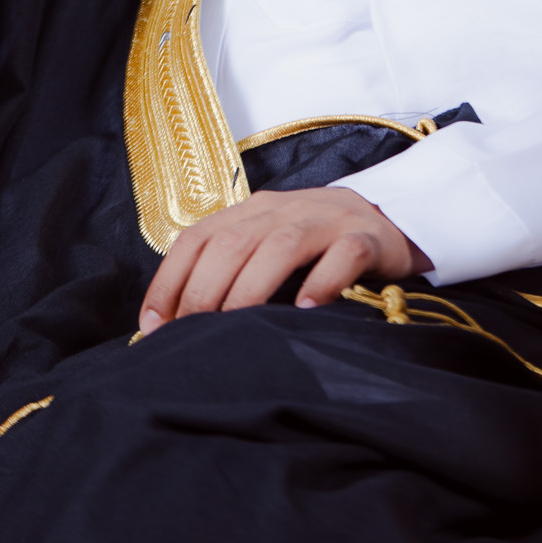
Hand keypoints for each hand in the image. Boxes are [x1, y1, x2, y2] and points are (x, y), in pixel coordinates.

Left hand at [138, 187, 429, 331]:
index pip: (198, 237)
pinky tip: (307, 310)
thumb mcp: (268, 247)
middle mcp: (283, 208)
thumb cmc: (316, 245)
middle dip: (204, 289)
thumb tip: (177, 323)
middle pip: (233, 241)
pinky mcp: (365, 237)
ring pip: (280, 245)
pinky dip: (322, 281)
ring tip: (236, 325)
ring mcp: (326, 219)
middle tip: (190, 334)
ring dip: (251, 286)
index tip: (152, 324)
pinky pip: (343, 255)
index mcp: (252, 210)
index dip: (170, 278)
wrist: (389, 220)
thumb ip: (232, 270)